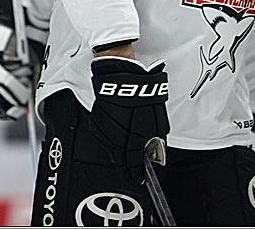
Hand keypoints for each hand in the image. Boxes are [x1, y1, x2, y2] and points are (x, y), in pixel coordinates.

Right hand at [90, 56, 169, 184]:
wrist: (119, 74)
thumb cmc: (141, 90)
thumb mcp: (157, 113)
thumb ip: (157, 135)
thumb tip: (157, 152)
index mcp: (134, 132)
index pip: (135, 161)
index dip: (137, 173)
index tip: (140, 179)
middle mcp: (118, 134)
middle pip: (120, 161)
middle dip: (127, 171)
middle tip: (131, 177)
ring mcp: (105, 129)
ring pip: (111, 152)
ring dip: (119, 158)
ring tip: (126, 163)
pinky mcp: (97, 123)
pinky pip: (104, 141)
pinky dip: (111, 145)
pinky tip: (117, 145)